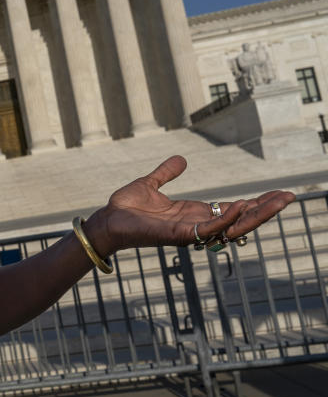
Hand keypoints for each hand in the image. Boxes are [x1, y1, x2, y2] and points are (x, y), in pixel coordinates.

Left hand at [89, 155, 294, 254]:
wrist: (106, 219)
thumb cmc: (126, 208)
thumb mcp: (151, 184)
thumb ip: (167, 173)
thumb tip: (182, 160)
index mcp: (194, 214)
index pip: (233, 210)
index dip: (256, 204)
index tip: (279, 194)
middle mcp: (196, 226)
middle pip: (240, 220)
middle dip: (265, 210)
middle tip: (289, 197)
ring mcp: (190, 232)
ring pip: (231, 227)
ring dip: (255, 215)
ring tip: (276, 200)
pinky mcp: (178, 236)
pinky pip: (208, 229)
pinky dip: (226, 218)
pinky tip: (241, 204)